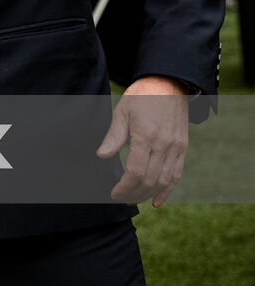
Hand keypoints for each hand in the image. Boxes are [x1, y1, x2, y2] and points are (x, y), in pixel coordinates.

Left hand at [97, 75, 190, 206]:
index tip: (114, 193)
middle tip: (121, 199)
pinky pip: (176, 175)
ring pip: (164, 181)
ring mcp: (176, 148)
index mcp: (146, 135)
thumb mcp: (122, 111)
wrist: (168, 85)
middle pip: (150, 179)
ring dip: (148, 194)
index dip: (124, 186)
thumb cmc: (141, 97)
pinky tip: (156, 200)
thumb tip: (102, 156)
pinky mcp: (182, 148)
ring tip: (134, 201)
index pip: (136, 171)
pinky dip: (167, 190)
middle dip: (134, 194)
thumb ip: (114, 136)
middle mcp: (164, 144)